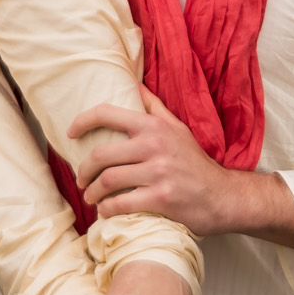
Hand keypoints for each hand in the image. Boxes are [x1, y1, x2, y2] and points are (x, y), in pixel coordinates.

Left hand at [69, 93, 293, 243]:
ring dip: (92, 193)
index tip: (70, 133)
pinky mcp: (162, 198)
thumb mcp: (177, 128)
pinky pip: (122, 204)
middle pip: (100, 155)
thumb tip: (133, 83)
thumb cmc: (195, 162)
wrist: (223, 196)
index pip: (107, 113)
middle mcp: (154, 145)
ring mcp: (159, 172)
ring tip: (90, 198)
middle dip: (83, 171)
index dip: (82, 121)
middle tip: (81, 180)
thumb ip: (153, 107)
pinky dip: (107, 210)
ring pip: (108, 181)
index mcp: (153, 126)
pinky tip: (106, 211)